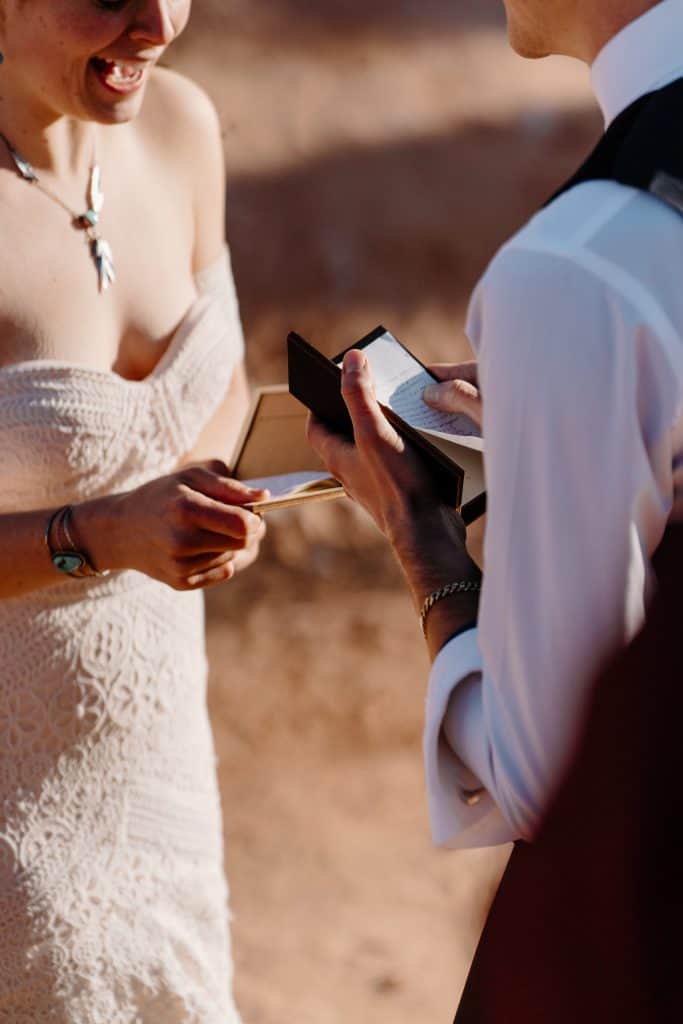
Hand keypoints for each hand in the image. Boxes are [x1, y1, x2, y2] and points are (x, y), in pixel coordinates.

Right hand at [77, 460, 266, 590]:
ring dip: (230, 544)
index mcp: (186, 510)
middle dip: (247, 530)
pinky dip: (220, 559)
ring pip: (233, 556)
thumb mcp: (191, 478)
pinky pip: (222, 572)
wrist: (121, 530)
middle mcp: (182, 541)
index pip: (242, 525)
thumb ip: (229, 487)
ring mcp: (180, 566)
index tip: (253, 511)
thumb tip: (264, 497)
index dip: (255, 519)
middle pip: (242, 543)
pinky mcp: (181, 583)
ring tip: (208, 529)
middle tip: (235, 517)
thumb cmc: (161, 497)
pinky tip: (202, 546)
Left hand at [306, 351, 478, 612]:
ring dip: (380, 428)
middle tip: (368, 388)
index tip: (328, 383)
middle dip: (353, 411)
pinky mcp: (400, 491)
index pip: (316, 427)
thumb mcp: (374, 432)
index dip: (319, 403)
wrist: (427, 532)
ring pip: (370, 449)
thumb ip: (359, 395)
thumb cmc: (397, 486)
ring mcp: (376, 484)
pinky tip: (422, 439)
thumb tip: (349, 360)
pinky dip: (401, 447)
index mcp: (338, 458)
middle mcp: (352, 472)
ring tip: (397, 407)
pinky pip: (393, 463)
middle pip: (344, 435)